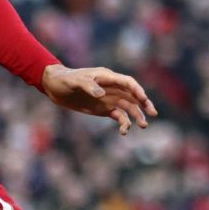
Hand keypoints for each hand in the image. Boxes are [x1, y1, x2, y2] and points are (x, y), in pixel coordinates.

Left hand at [41, 65, 158, 134]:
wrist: (55, 86)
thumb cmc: (65, 79)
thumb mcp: (75, 81)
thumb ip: (88, 86)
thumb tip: (102, 94)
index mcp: (107, 78)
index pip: (128, 83)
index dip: (137, 91)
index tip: (144, 100)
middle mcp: (112, 88)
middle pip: (133, 96)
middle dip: (144, 104)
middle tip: (153, 114)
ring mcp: (109, 99)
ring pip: (129, 107)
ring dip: (137, 116)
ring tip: (144, 126)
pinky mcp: (104, 109)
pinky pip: (118, 116)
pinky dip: (124, 123)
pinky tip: (124, 132)